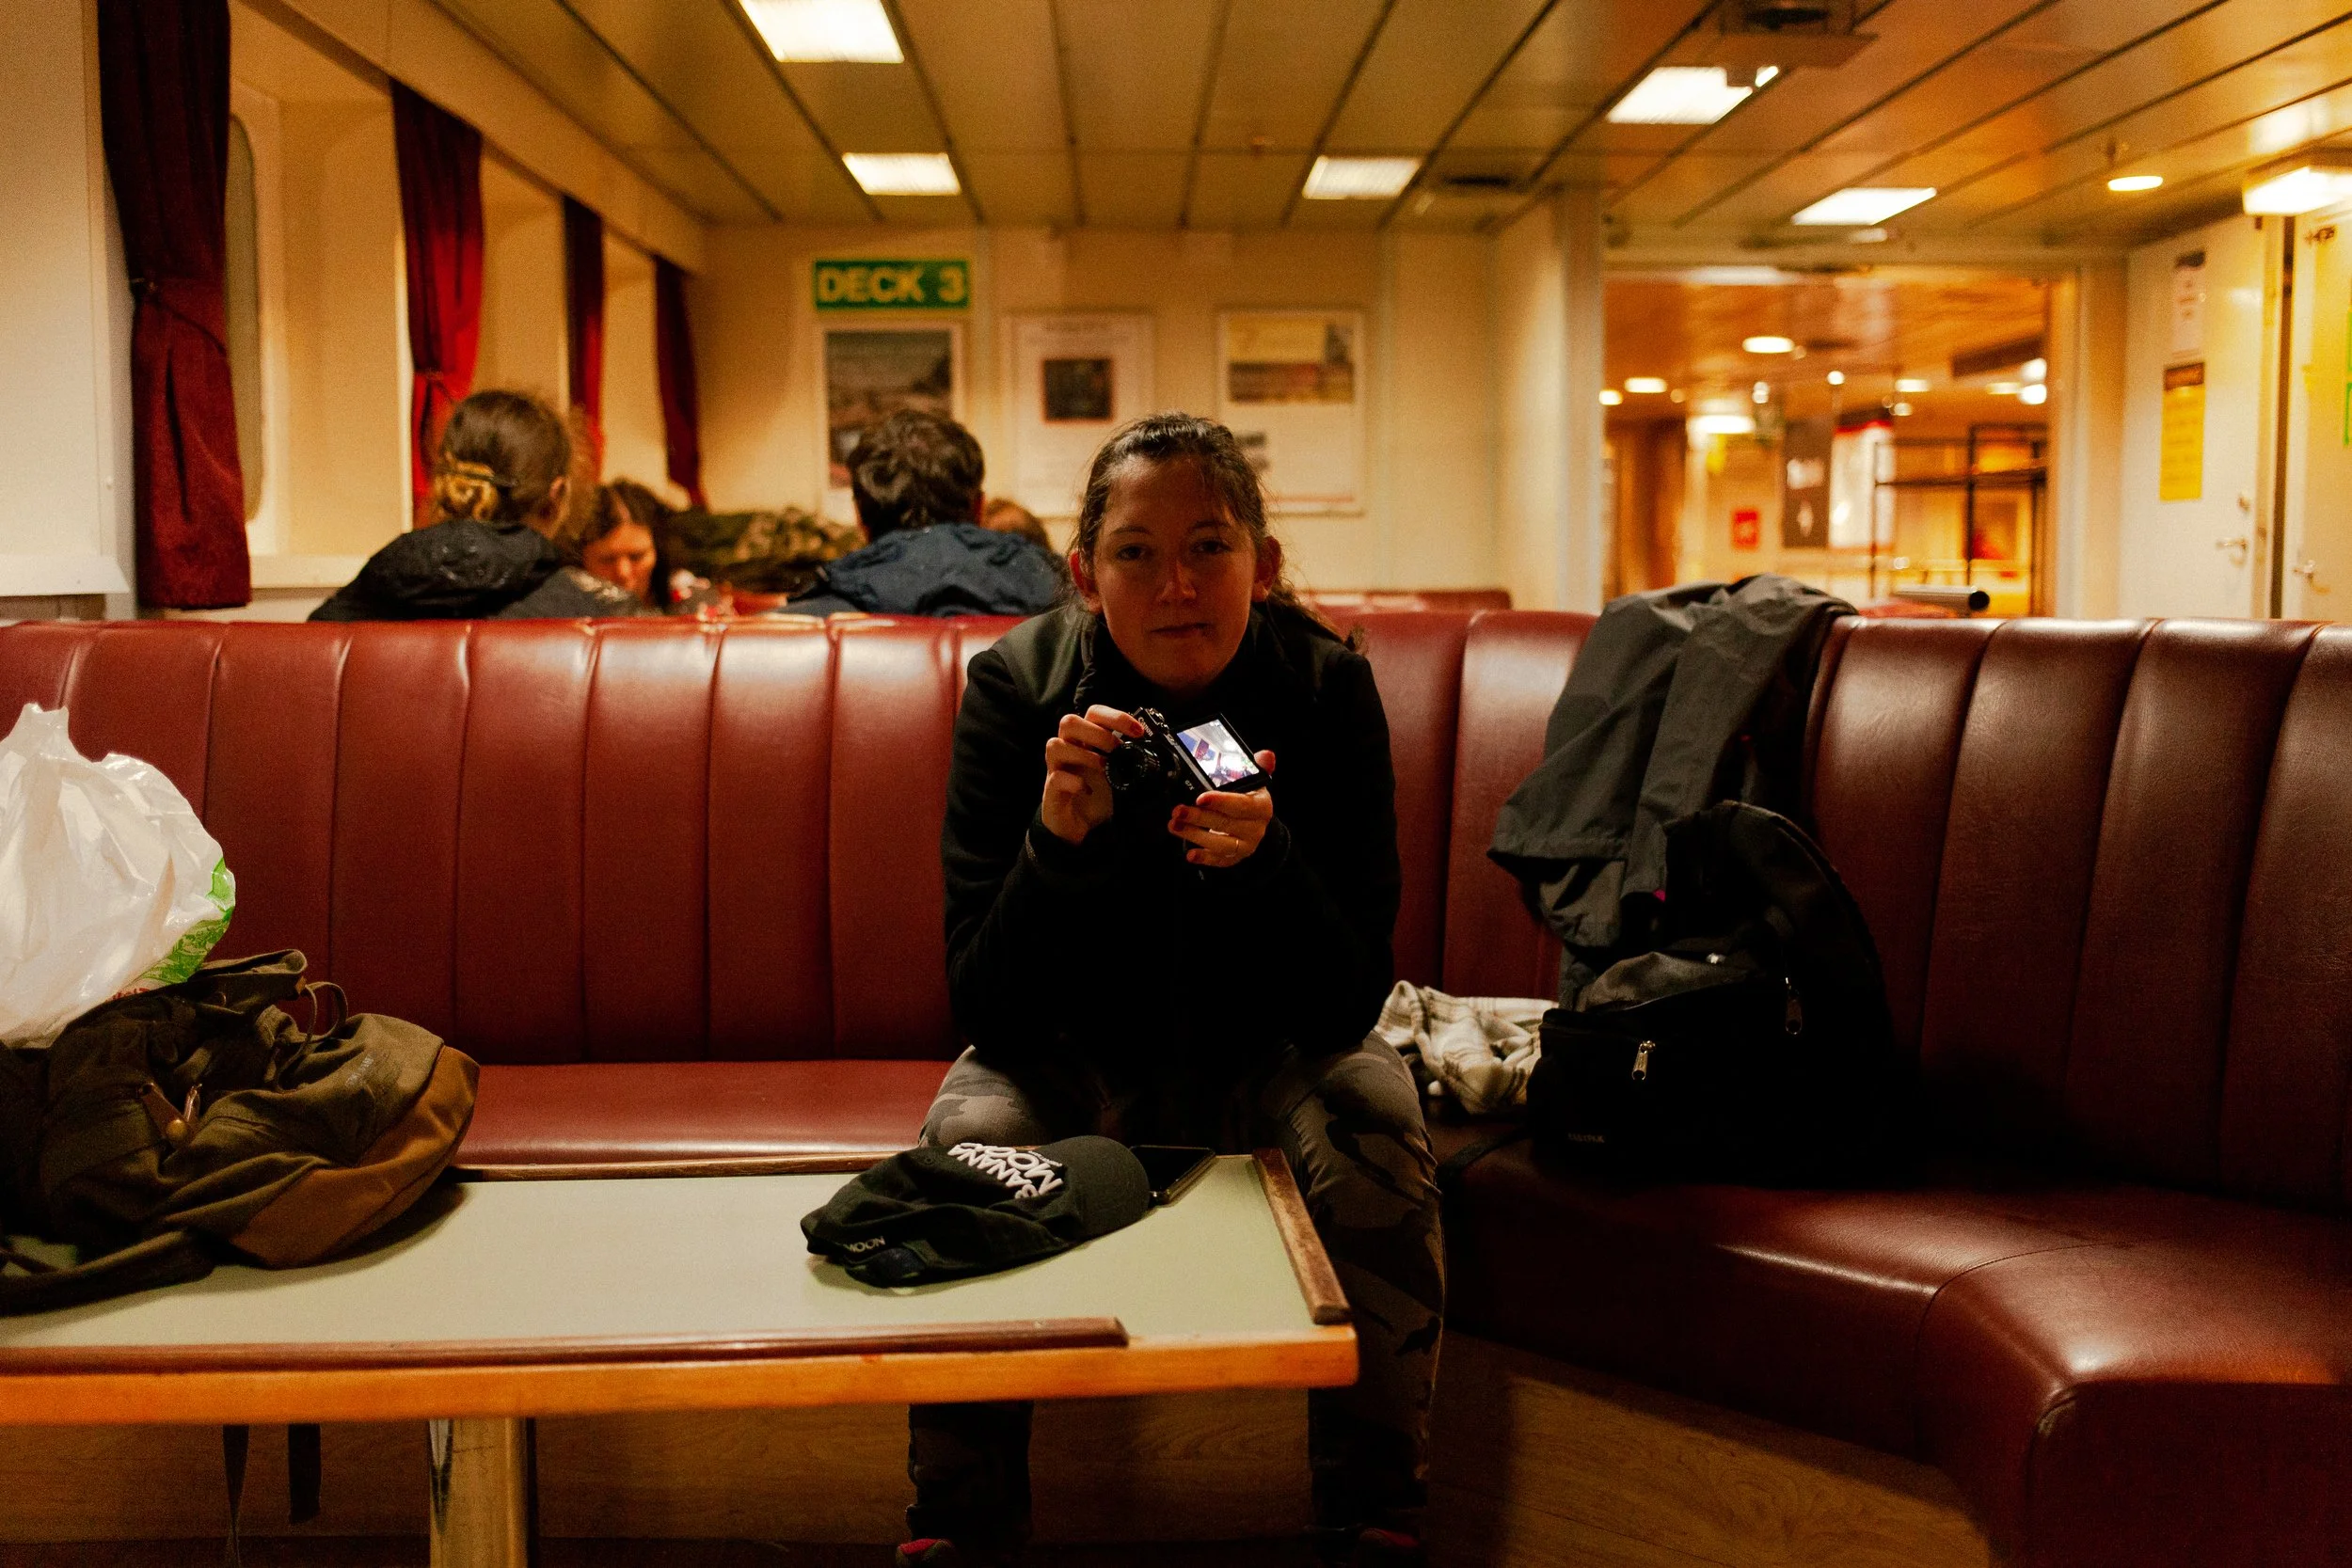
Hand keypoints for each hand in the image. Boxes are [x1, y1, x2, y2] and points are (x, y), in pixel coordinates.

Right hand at [1041, 705, 1145, 845]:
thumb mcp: (1119, 776)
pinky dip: (1074, 782)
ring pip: (1055, 745)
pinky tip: (1088, 790)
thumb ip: (1130, 762)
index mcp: (1085, 741)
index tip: (1137, 731)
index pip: (1094, 714)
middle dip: (1097, 733)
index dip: (1115, 717)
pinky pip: (1055, 777)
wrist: (1079, 826)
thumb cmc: (1097, 796)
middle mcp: (1068, 749)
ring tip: (1103, 768)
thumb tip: (1158, 756)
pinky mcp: (1050, 790)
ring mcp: (1056, 768)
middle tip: (1117, 750)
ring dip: (1084, 755)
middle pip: (1068, 721)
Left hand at [1169, 750, 1277, 867]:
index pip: (1242, 804)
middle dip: (1199, 817)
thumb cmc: (1249, 798)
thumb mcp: (1255, 781)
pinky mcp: (1235, 858)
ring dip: (1195, 835)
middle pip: (1226, 823)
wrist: (1256, 823)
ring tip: (1174, 825)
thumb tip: (1267, 754)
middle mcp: (1256, 828)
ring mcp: (1246, 845)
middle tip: (1178, 810)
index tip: (1200, 798)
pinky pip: (1220, 860)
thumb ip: (1257, 766)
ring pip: (1220, 843)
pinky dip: (1204, 858)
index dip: (1221, 801)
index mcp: (1261, 807)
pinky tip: (1190, 854)